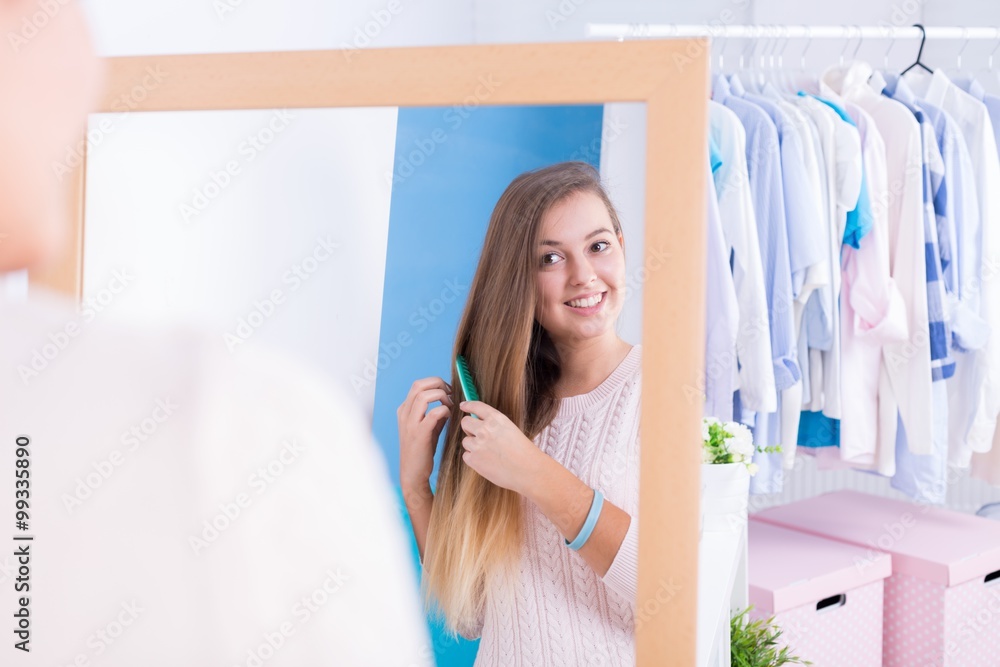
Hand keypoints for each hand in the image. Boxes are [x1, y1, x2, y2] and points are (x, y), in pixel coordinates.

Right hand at [397, 377, 452, 493]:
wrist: (413, 473)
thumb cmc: (421, 450)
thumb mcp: (427, 428)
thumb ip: (436, 414)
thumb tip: (449, 402)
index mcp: (404, 410)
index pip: (418, 385)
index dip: (436, 383)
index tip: (448, 391)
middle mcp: (404, 413)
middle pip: (419, 385)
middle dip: (438, 384)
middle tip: (450, 393)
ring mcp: (410, 423)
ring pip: (424, 395)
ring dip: (442, 396)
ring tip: (450, 405)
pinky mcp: (419, 433)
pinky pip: (434, 413)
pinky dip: (445, 410)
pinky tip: (449, 417)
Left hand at [457, 400, 544, 494]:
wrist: (528, 471)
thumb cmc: (524, 452)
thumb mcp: (511, 430)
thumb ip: (494, 426)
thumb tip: (480, 425)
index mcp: (496, 419)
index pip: (476, 406)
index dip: (468, 406)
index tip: (463, 406)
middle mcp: (484, 429)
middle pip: (465, 423)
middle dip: (469, 428)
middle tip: (477, 436)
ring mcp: (477, 444)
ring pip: (466, 441)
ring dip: (473, 446)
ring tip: (489, 454)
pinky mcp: (473, 460)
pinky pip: (466, 456)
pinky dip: (474, 459)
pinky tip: (487, 463)